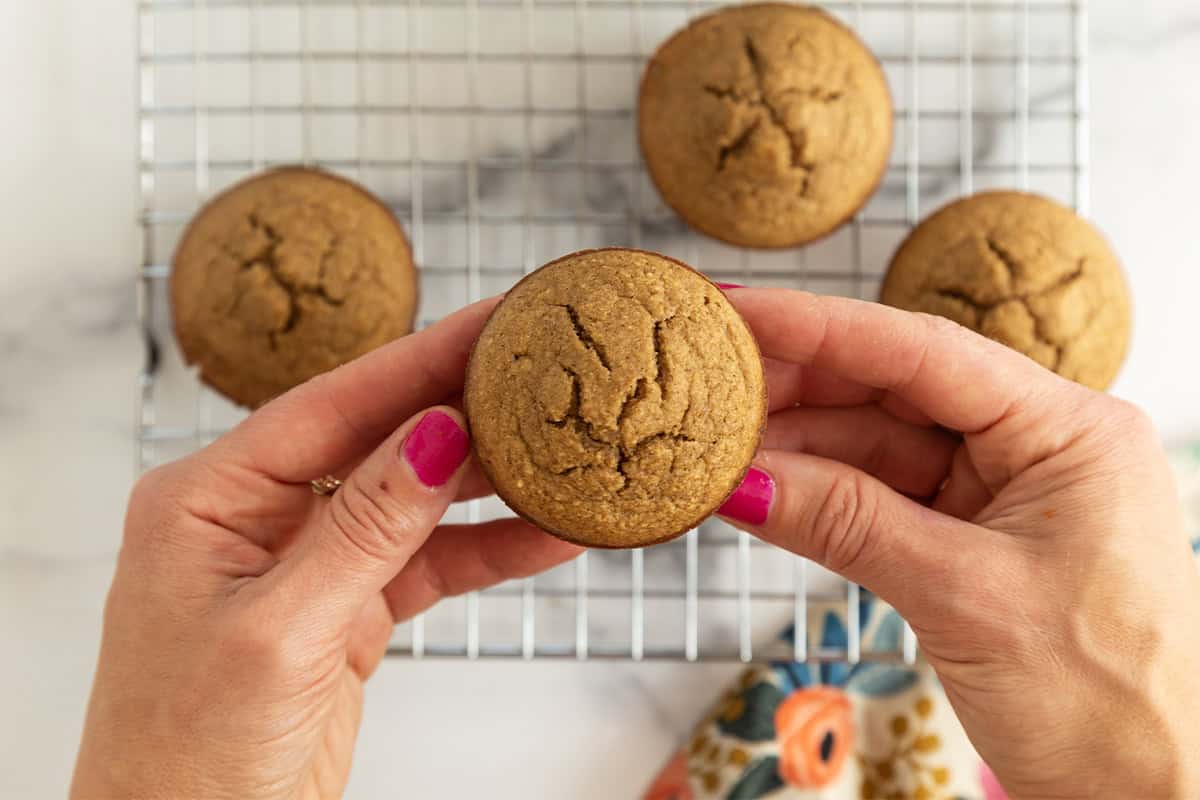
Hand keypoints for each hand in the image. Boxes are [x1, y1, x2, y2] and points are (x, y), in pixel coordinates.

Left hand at [71, 299, 580, 799]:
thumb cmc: (189, 756)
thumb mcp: (279, 632)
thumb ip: (364, 529)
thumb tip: (438, 435)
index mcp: (207, 497)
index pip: (332, 404)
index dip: (421, 359)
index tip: (497, 320)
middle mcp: (256, 514)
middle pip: (379, 438)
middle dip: (466, 407)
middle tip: (548, 367)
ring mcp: (306, 561)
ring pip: (415, 499)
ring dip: (492, 485)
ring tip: (567, 451)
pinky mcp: (346, 608)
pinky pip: (430, 563)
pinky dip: (489, 551)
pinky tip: (551, 536)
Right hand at [718, 289, 1199, 799]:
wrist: (1148, 795)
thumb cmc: (1106, 703)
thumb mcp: (963, 598)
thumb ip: (846, 525)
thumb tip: (743, 481)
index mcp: (1067, 430)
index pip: (923, 352)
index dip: (819, 326)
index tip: (739, 310)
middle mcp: (1035, 444)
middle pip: (894, 389)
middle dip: (798, 387)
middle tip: (708, 383)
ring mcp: (999, 491)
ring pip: (878, 444)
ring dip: (798, 448)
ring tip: (717, 448)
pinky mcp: (970, 536)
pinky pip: (881, 496)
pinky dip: (820, 496)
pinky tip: (762, 490)